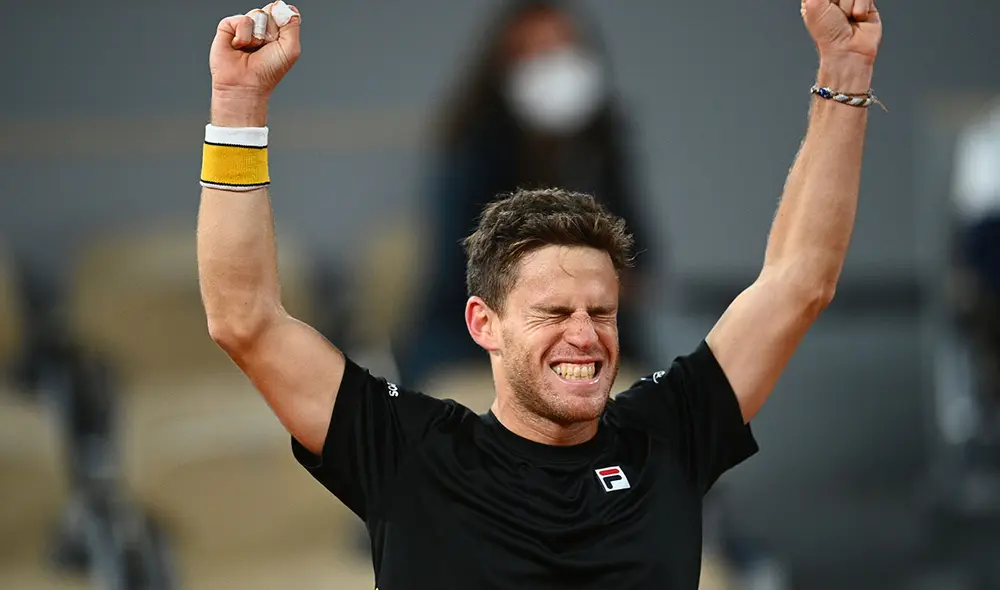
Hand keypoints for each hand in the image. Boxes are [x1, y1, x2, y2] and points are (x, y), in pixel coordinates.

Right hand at [209, 1, 301, 125]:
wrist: (245, 85)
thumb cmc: (268, 72)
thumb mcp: (291, 49)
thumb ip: (293, 24)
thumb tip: (283, 6)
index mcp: (277, 31)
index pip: (283, 12)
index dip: (282, 24)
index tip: (278, 42)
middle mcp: (261, 27)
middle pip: (270, 10)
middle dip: (271, 30)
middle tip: (265, 47)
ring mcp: (245, 26)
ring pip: (257, 14)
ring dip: (257, 35)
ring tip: (251, 49)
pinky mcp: (228, 27)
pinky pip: (241, 19)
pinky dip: (243, 36)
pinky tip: (238, 47)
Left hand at [801, 0, 881, 65]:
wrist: (848, 50)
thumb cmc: (828, 34)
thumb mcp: (815, 4)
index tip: (829, 4)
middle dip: (838, 0)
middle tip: (835, 11)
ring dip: (848, 3)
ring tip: (846, 18)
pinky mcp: (866, 2)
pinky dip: (861, 6)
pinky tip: (856, 18)